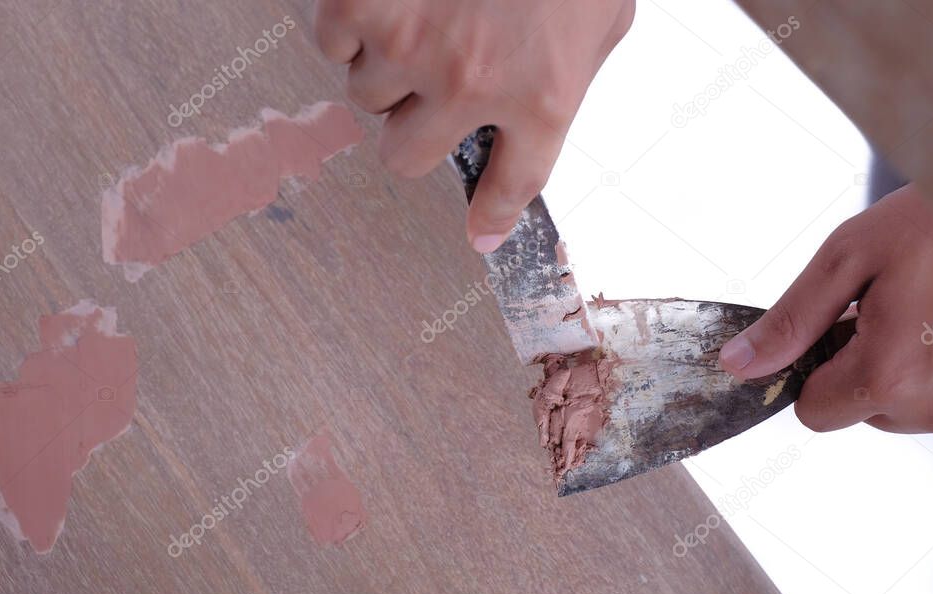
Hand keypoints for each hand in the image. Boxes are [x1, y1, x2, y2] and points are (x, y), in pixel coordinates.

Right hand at [314, 0, 635, 251]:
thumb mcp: (602, 18)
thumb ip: (568, 75)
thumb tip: (534, 122)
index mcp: (542, 93)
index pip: (511, 184)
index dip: (490, 215)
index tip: (479, 232)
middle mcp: (470, 84)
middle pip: (404, 157)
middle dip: (411, 125)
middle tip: (424, 86)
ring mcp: (410, 44)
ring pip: (365, 95)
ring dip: (385, 62)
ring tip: (420, 12)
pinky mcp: (361, 4)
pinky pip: (330, 41)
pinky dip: (349, 20)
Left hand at [719, 185, 932, 433]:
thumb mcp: (848, 258)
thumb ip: (791, 320)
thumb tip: (738, 364)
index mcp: (890, 376)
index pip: (813, 411)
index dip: (811, 369)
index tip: (833, 325)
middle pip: (857, 410)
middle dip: (858, 364)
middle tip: (885, 309)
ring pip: (897, 406)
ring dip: (896, 365)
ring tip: (919, 312)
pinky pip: (931, 397)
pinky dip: (925, 365)